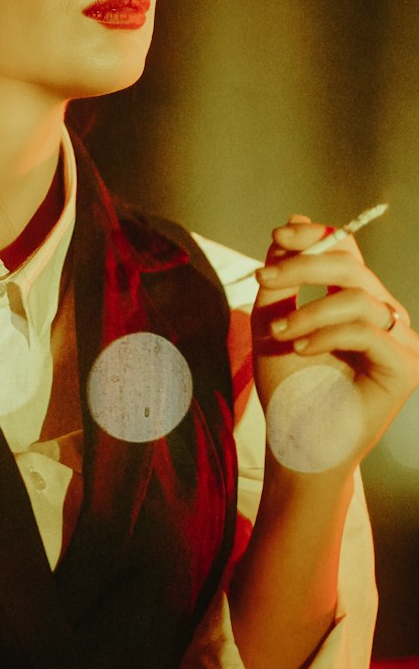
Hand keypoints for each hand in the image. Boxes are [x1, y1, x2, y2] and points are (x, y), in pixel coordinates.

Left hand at [252, 214, 418, 473]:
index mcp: (360, 302)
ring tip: (278, 335)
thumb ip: (284, 280)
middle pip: (353, 266)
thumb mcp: (275, 323)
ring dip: (308, 311)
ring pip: (358, 298)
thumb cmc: (289, 389)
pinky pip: (366, 331)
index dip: (316, 236)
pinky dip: (326, 335)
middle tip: (263, 280)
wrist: (297, 444)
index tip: (277, 236)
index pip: (348, 252)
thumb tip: (294, 223)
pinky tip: (300, 350)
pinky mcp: (404, 367)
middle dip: (303, 265)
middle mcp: (386, 317)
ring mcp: (401, 342)